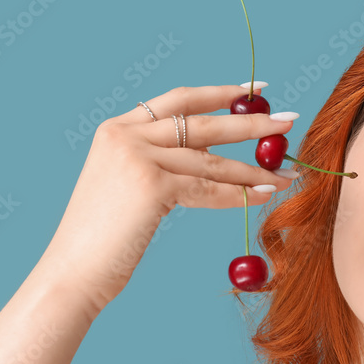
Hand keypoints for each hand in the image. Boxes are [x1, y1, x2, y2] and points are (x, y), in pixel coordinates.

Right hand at [38, 85, 296, 311]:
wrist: (73, 272)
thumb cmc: (104, 239)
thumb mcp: (129, 187)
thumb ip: (162, 163)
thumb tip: (216, 157)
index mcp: (118, 128)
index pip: (179, 100)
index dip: (221, 92)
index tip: (256, 90)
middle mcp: (125, 134)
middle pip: (203, 122)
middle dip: (252, 123)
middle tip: (289, 121)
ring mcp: (136, 157)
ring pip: (211, 160)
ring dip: (254, 169)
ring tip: (287, 174)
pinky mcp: (151, 185)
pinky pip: (208, 189)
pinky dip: (239, 194)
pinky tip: (264, 195)